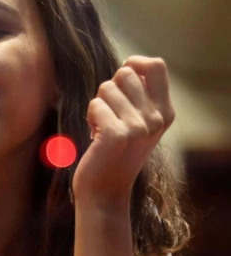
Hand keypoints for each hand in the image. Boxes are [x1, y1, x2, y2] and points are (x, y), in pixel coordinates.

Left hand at [72, 56, 174, 207]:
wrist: (105, 192)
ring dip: (98, 105)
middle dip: (110, 88)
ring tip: (102, 128)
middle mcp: (156, 118)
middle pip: (125, 73)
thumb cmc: (114, 154)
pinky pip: (95, 104)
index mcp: (165, 113)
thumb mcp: (138, 124)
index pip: (156, 66)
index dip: (135, 63)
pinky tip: (95, 137)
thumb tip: (128, 65)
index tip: (121, 79)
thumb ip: (139, 97)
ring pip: (106, 88)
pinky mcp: (116, 134)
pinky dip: (90, 117)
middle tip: (108, 114)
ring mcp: (138, 126)